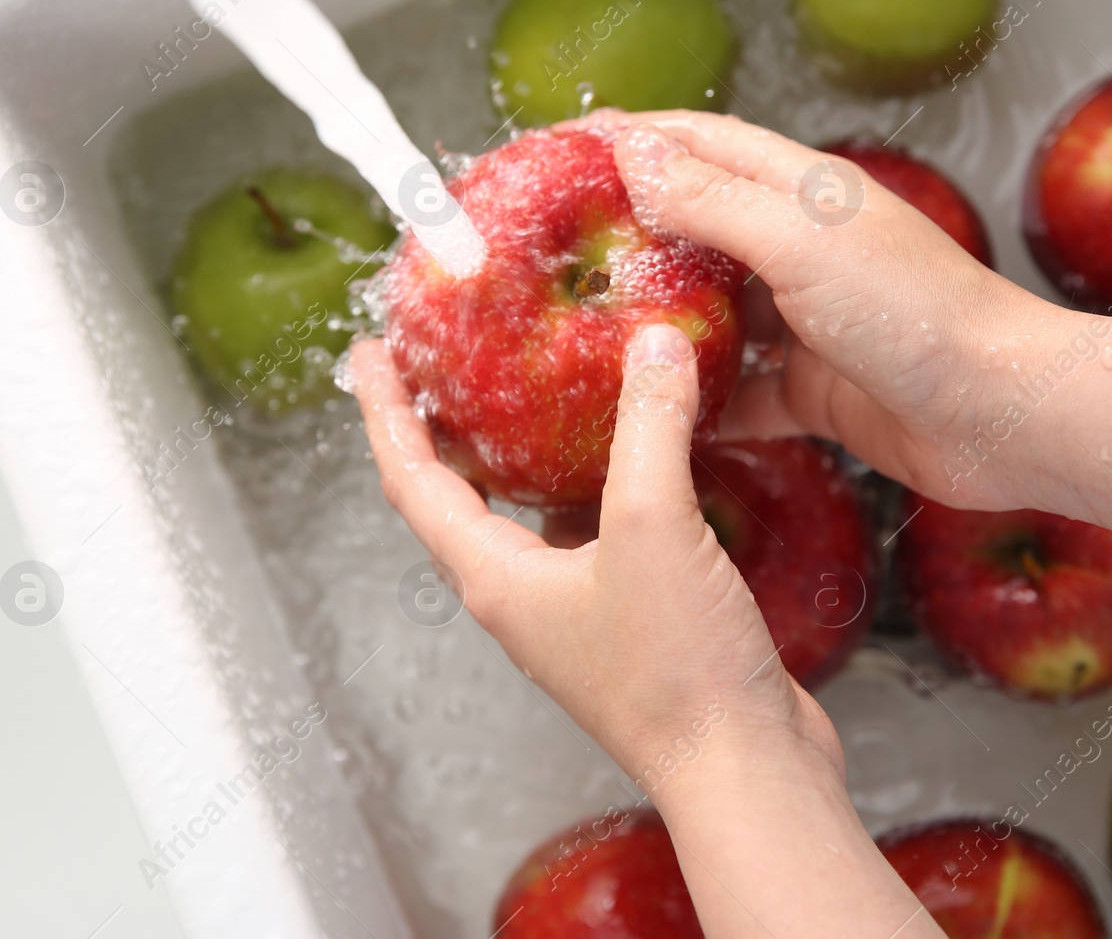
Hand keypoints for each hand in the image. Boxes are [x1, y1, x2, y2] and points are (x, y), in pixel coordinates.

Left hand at [355, 284, 942, 938]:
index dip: (385, 411)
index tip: (369, 356)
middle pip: (456, 498)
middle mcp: (523, 596)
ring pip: (527, 516)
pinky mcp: (628, 618)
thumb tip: (652, 346)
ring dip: (518, 456)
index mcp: (497, 579)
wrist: (742, 765)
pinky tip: (632, 456)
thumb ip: (649, 426)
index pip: (413, 480)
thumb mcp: (655, 525)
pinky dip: (595, 484)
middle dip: (439, 429)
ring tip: (528, 395)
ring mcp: (573, 610)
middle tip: (434, 366)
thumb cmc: (678, 675)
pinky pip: (594, 532)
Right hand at [574, 108, 1056, 509]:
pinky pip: (744, 392)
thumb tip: (632, 153)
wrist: (1002, 413)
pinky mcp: (817, 390)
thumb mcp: (800, 239)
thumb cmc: (914, 312)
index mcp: (803, 192)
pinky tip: (654, 411)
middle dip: (633, 233)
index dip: (635, 138)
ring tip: (584, 333)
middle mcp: (803, 249)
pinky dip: (702, 399)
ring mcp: (810, 322)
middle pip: (701, 228)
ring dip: (661, 321)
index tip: (564, 146)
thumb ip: (712, 200)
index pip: (702, 144)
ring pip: (717, 314)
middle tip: (556, 250)